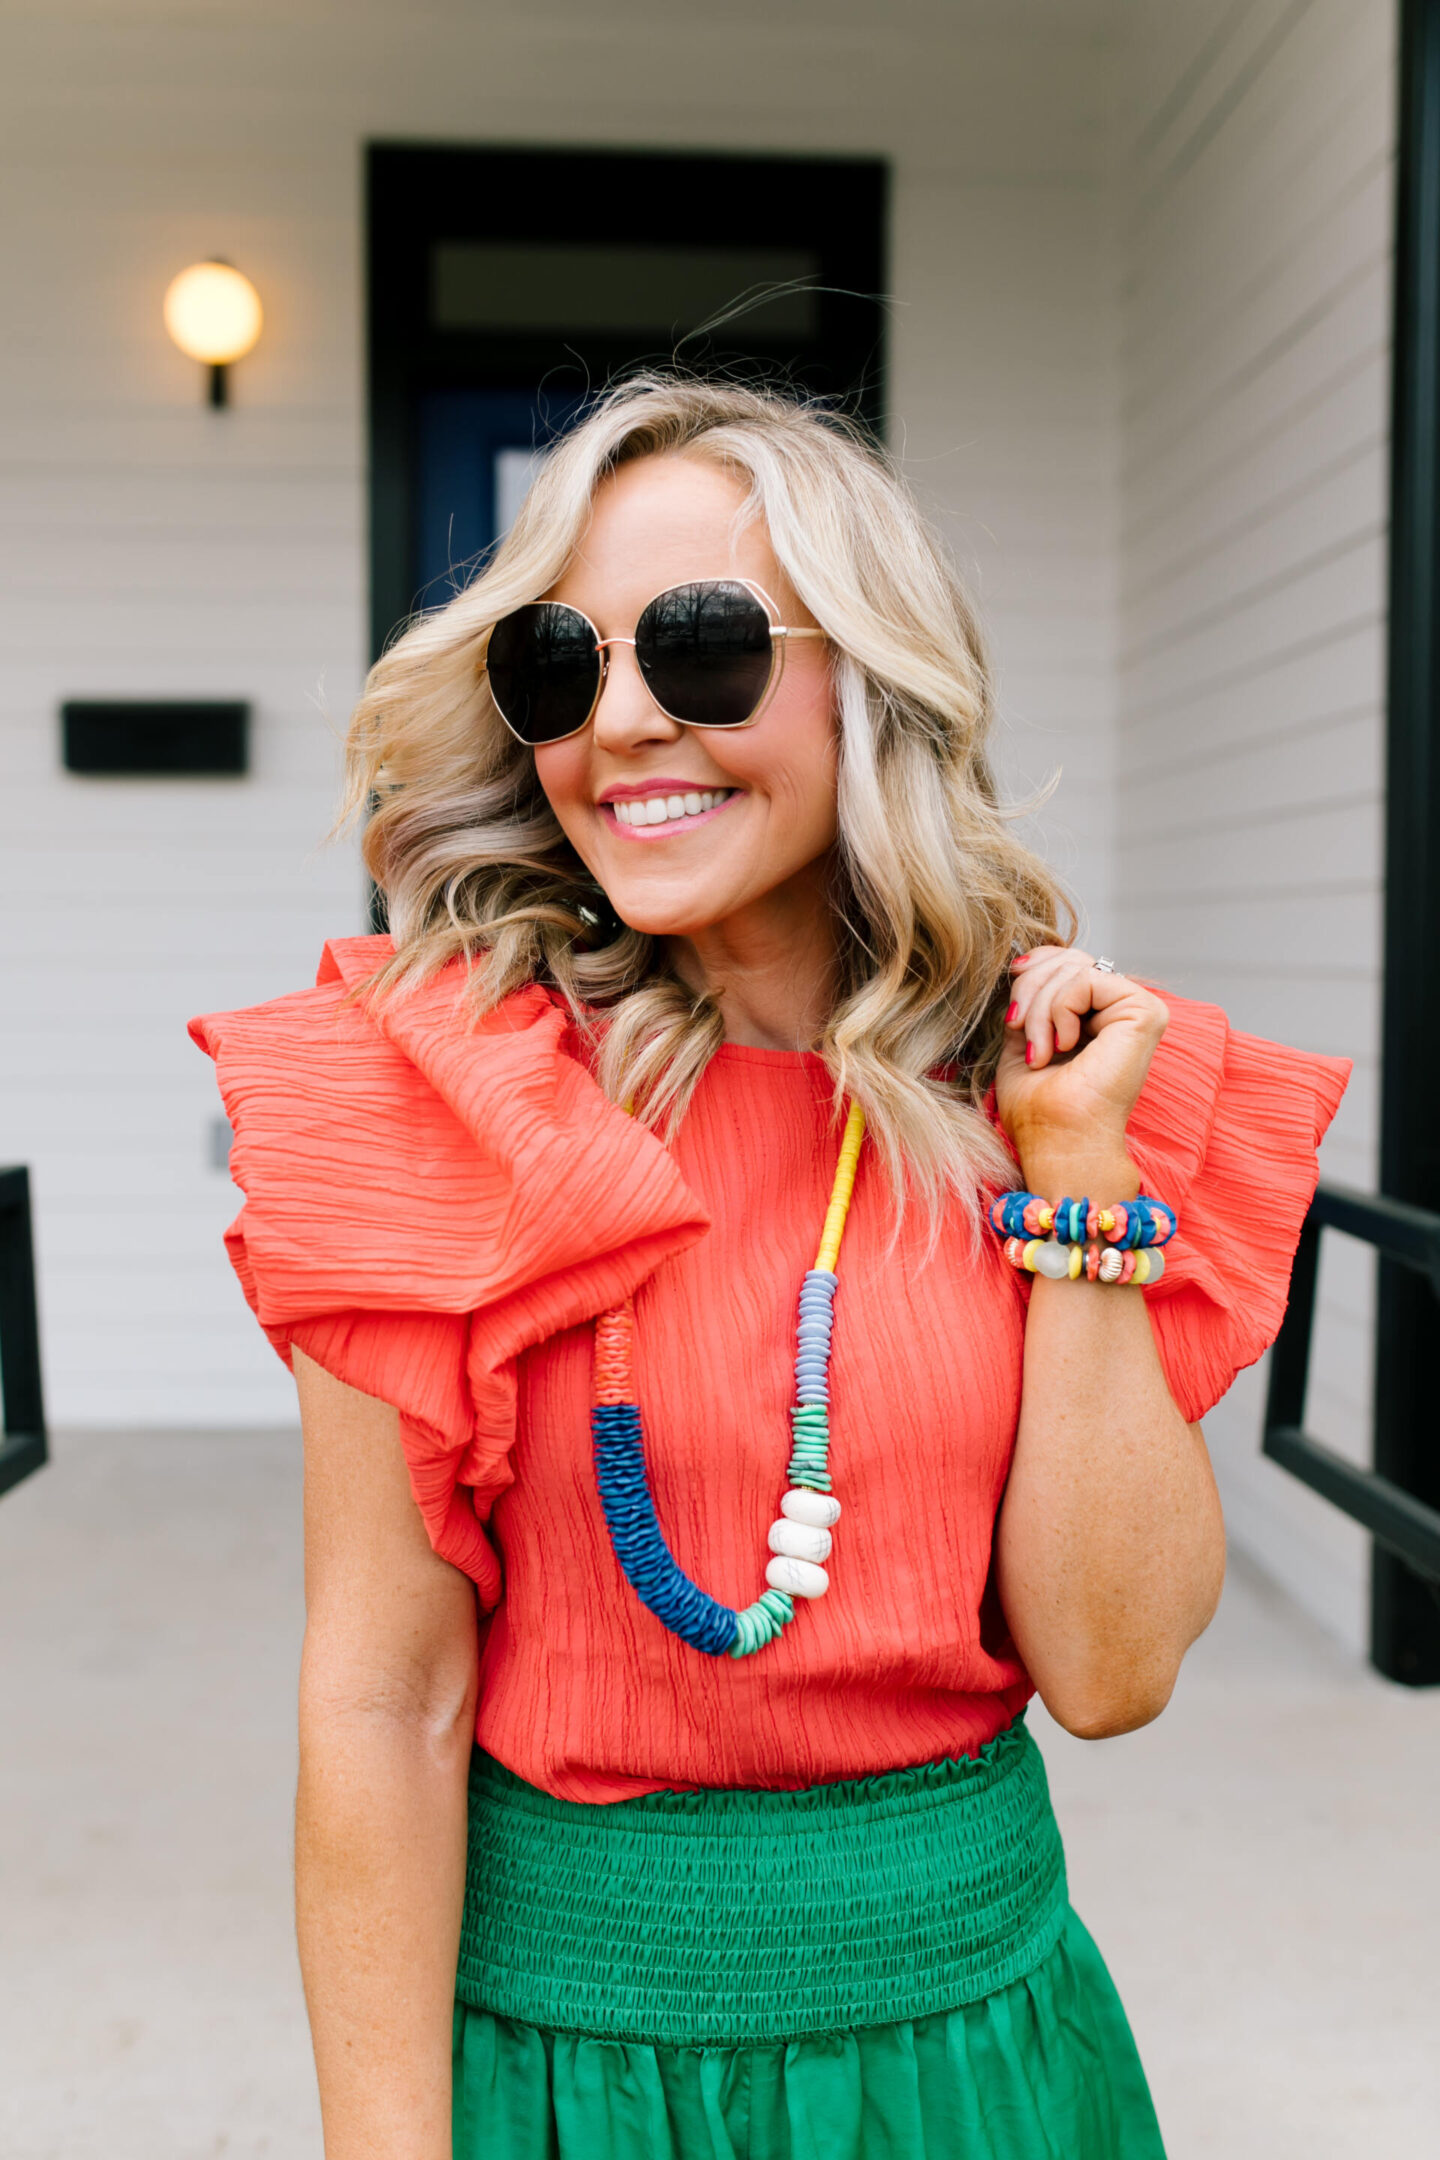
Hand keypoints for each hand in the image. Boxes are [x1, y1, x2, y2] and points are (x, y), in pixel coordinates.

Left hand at [994, 947, 1167, 1184]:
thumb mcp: (1024, 1040)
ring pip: (1073, 967)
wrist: (1059, 1142)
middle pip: (1067, 958)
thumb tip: (1023, 966)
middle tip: (1017, 1030)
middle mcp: (1121, 1010)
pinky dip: (1059, 1009)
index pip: (1066, 961)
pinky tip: (1063, 1046)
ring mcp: (1137, 1009)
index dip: (1033, 968)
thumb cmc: (1039, 1107)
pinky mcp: (1145, 1012)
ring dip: (1039, 1009)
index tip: (1012, 1009)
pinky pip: (1086, 979)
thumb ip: (1031, 1002)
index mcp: (1096, 1016)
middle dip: (1030, 988)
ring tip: (1039, 1053)